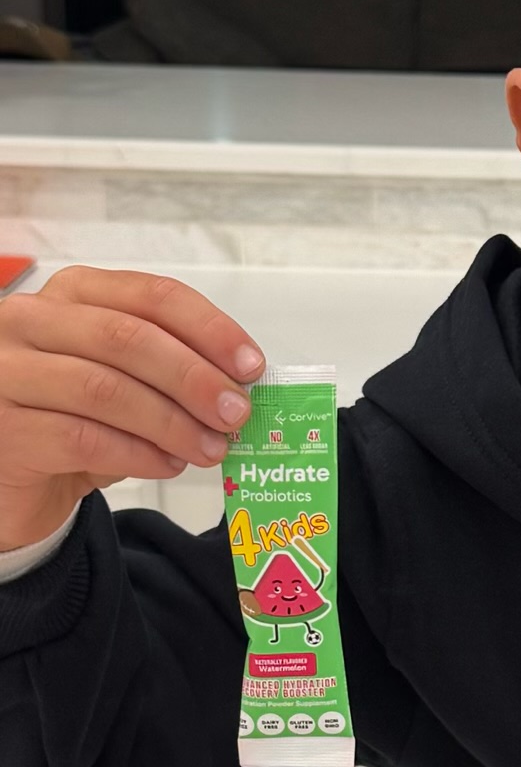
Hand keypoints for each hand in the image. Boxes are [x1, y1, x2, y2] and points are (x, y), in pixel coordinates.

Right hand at [0, 267, 263, 548]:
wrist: (17, 472)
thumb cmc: (76, 416)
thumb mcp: (128, 380)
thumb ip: (171, 370)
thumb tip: (240, 387)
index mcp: (71, 294)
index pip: (150, 295)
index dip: (210, 329)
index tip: (251, 367)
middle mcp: (29, 321)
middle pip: (128, 338)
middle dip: (195, 378)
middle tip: (236, 414)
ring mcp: (6, 373)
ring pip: (105, 389)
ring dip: (173, 424)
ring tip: (209, 449)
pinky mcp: (4, 429)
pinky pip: (84, 439)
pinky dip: (139, 454)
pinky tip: (168, 464)